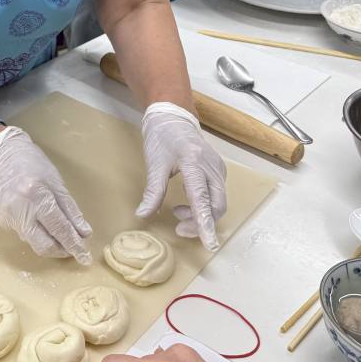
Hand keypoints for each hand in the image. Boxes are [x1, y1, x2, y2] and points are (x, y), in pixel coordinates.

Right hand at [0, 126, 91, 262]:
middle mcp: (20, 209)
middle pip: (44, 245)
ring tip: (57, 230)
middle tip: (72, 247)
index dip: (74, 245)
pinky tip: (37, 218)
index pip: (59, 228)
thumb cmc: (34, 165)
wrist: (3, 157)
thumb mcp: (57, 183)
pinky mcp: (2, 222)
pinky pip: (24, 235)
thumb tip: (83, 233)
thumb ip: (70, 210)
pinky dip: (36, 232)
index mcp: (37, 195)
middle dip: (61, 251)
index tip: (85, 258)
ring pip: (34, 243)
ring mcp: (8, 217)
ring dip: (50, 242)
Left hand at [138, 103, 226, 249]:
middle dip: (201, 223)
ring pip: (218, 203)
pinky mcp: (218, 171)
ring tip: (177, 213)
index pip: (203, 199)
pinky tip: (186, 204)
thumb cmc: (163, 137)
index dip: (205, 223)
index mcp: (194, 163)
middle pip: (216, 205)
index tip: (210, 244)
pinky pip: (216, 195)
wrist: (174, 118)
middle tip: (179, 229)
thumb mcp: (154, 164)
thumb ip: (152, 191)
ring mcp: (217, 169)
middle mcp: (212, 167)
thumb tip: (142, 214)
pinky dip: (204, 206)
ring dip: (201, 215)